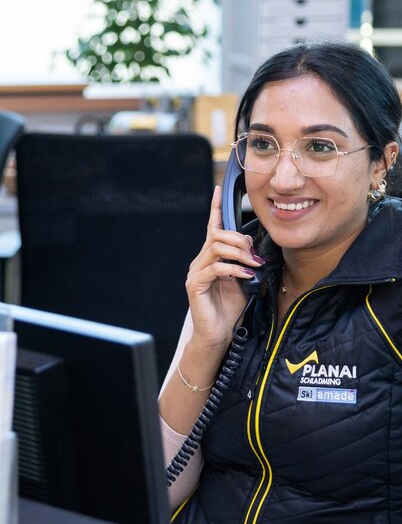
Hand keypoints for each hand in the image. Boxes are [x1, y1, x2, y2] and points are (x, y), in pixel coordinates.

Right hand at [185, 185, 264, 349]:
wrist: (218, 336)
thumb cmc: (231, 310)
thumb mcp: (244, 282)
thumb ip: (246, 264)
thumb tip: (257, 251)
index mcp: (212, 257)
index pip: (213, 227)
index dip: (215, 207)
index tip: (219, 188)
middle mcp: (201, 261)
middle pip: (218, 235)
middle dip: (240, 240)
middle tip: (255, 255)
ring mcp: (196, 272)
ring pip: (216, 247)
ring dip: (239, 253)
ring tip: (252, 266)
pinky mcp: (195, 285)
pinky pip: (215, 267)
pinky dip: (233, 269)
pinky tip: (245, 276)